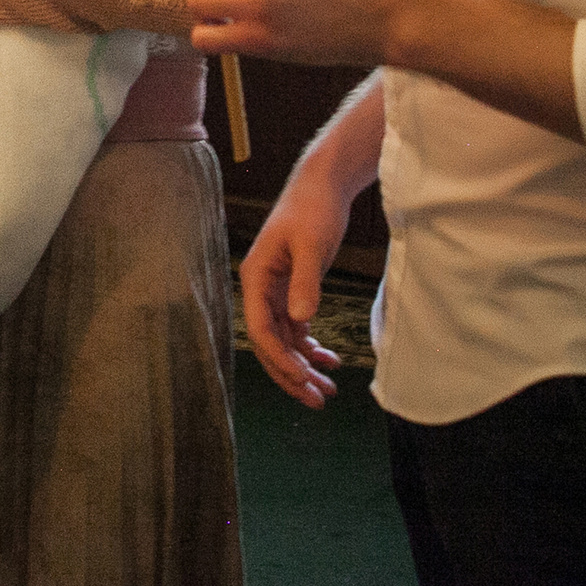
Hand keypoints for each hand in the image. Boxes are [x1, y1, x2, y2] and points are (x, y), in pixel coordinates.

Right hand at [238, 178, 350, 409]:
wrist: (323, 186)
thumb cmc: (313, 209)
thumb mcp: (310, 244)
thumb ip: (304, 281)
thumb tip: (301, 320)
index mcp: (255, 278)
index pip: (261, 329)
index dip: (280, 359)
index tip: (304, 378)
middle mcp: (261, 290)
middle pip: (271, 344)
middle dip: (292, 374)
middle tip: (318, 399)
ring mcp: (276, 292)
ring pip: (285, 342)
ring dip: (304, 367)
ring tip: (328, 391)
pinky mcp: (293, 291)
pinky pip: (297, 330)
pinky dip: (312, 348)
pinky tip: (330, 361)